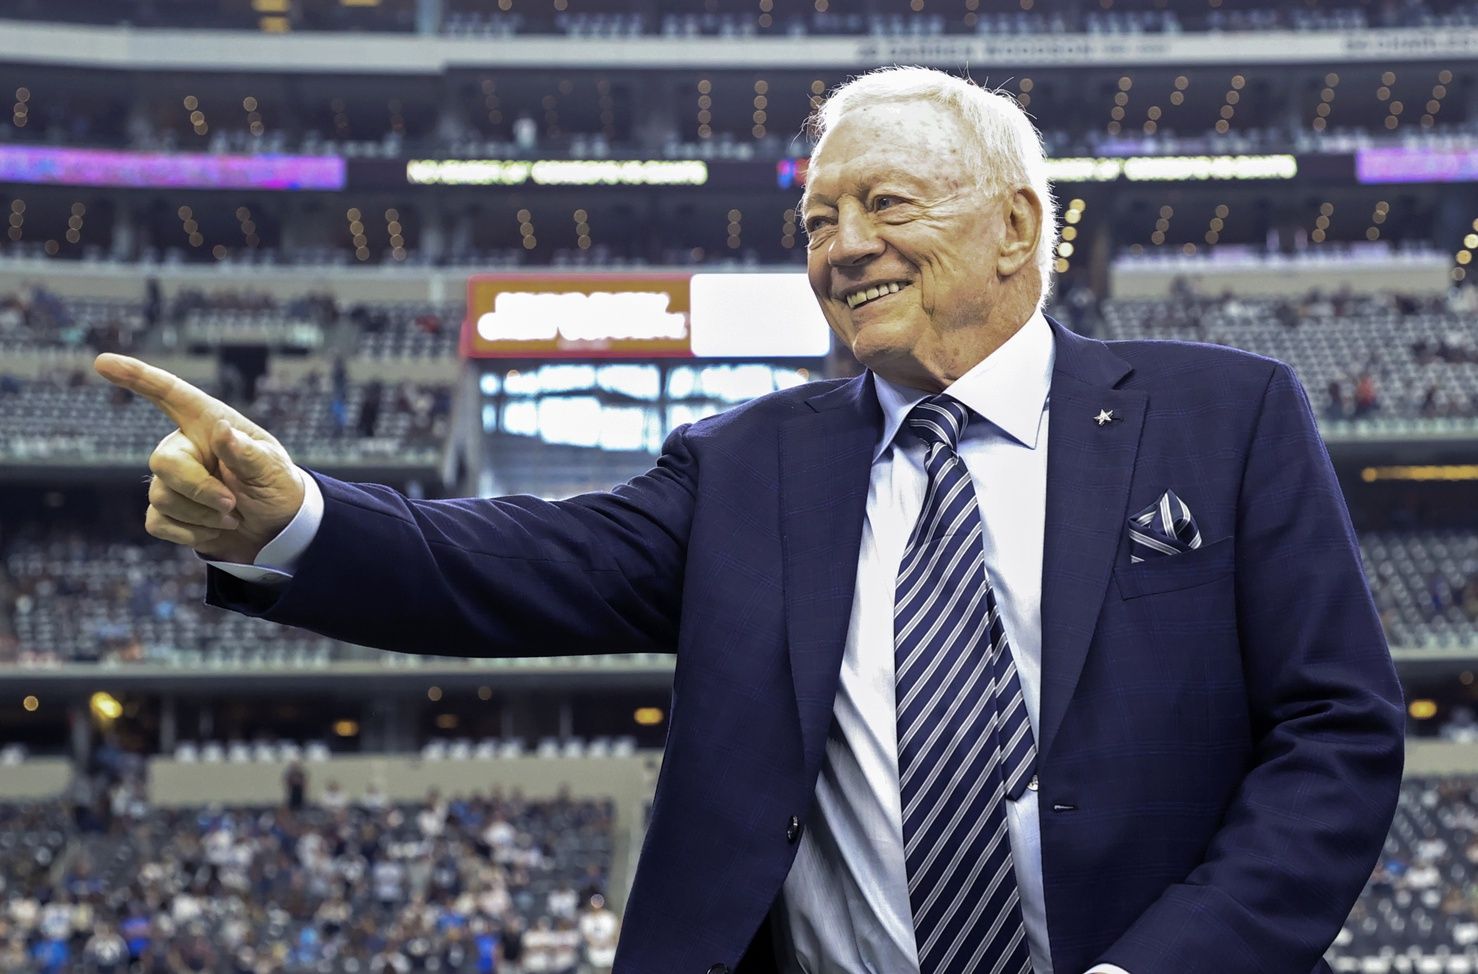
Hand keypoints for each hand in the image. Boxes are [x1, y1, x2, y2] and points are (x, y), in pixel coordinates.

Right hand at [94, 354, 304, 563]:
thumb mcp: (272, 468)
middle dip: (198, 489)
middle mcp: (183, 446)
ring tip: (232, 515)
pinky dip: (192, 533)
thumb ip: (247, 453)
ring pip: (161, 497)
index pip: (169, 394)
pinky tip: (215, 529)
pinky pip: (158, 523)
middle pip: (162, 462)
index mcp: (208, 423)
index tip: (103, 362)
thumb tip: (222, 430)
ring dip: (203, 515)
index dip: (136, 376)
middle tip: (232, 503)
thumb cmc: (274, 486)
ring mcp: (171, 479)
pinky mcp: (165, 510)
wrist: (275, 528)